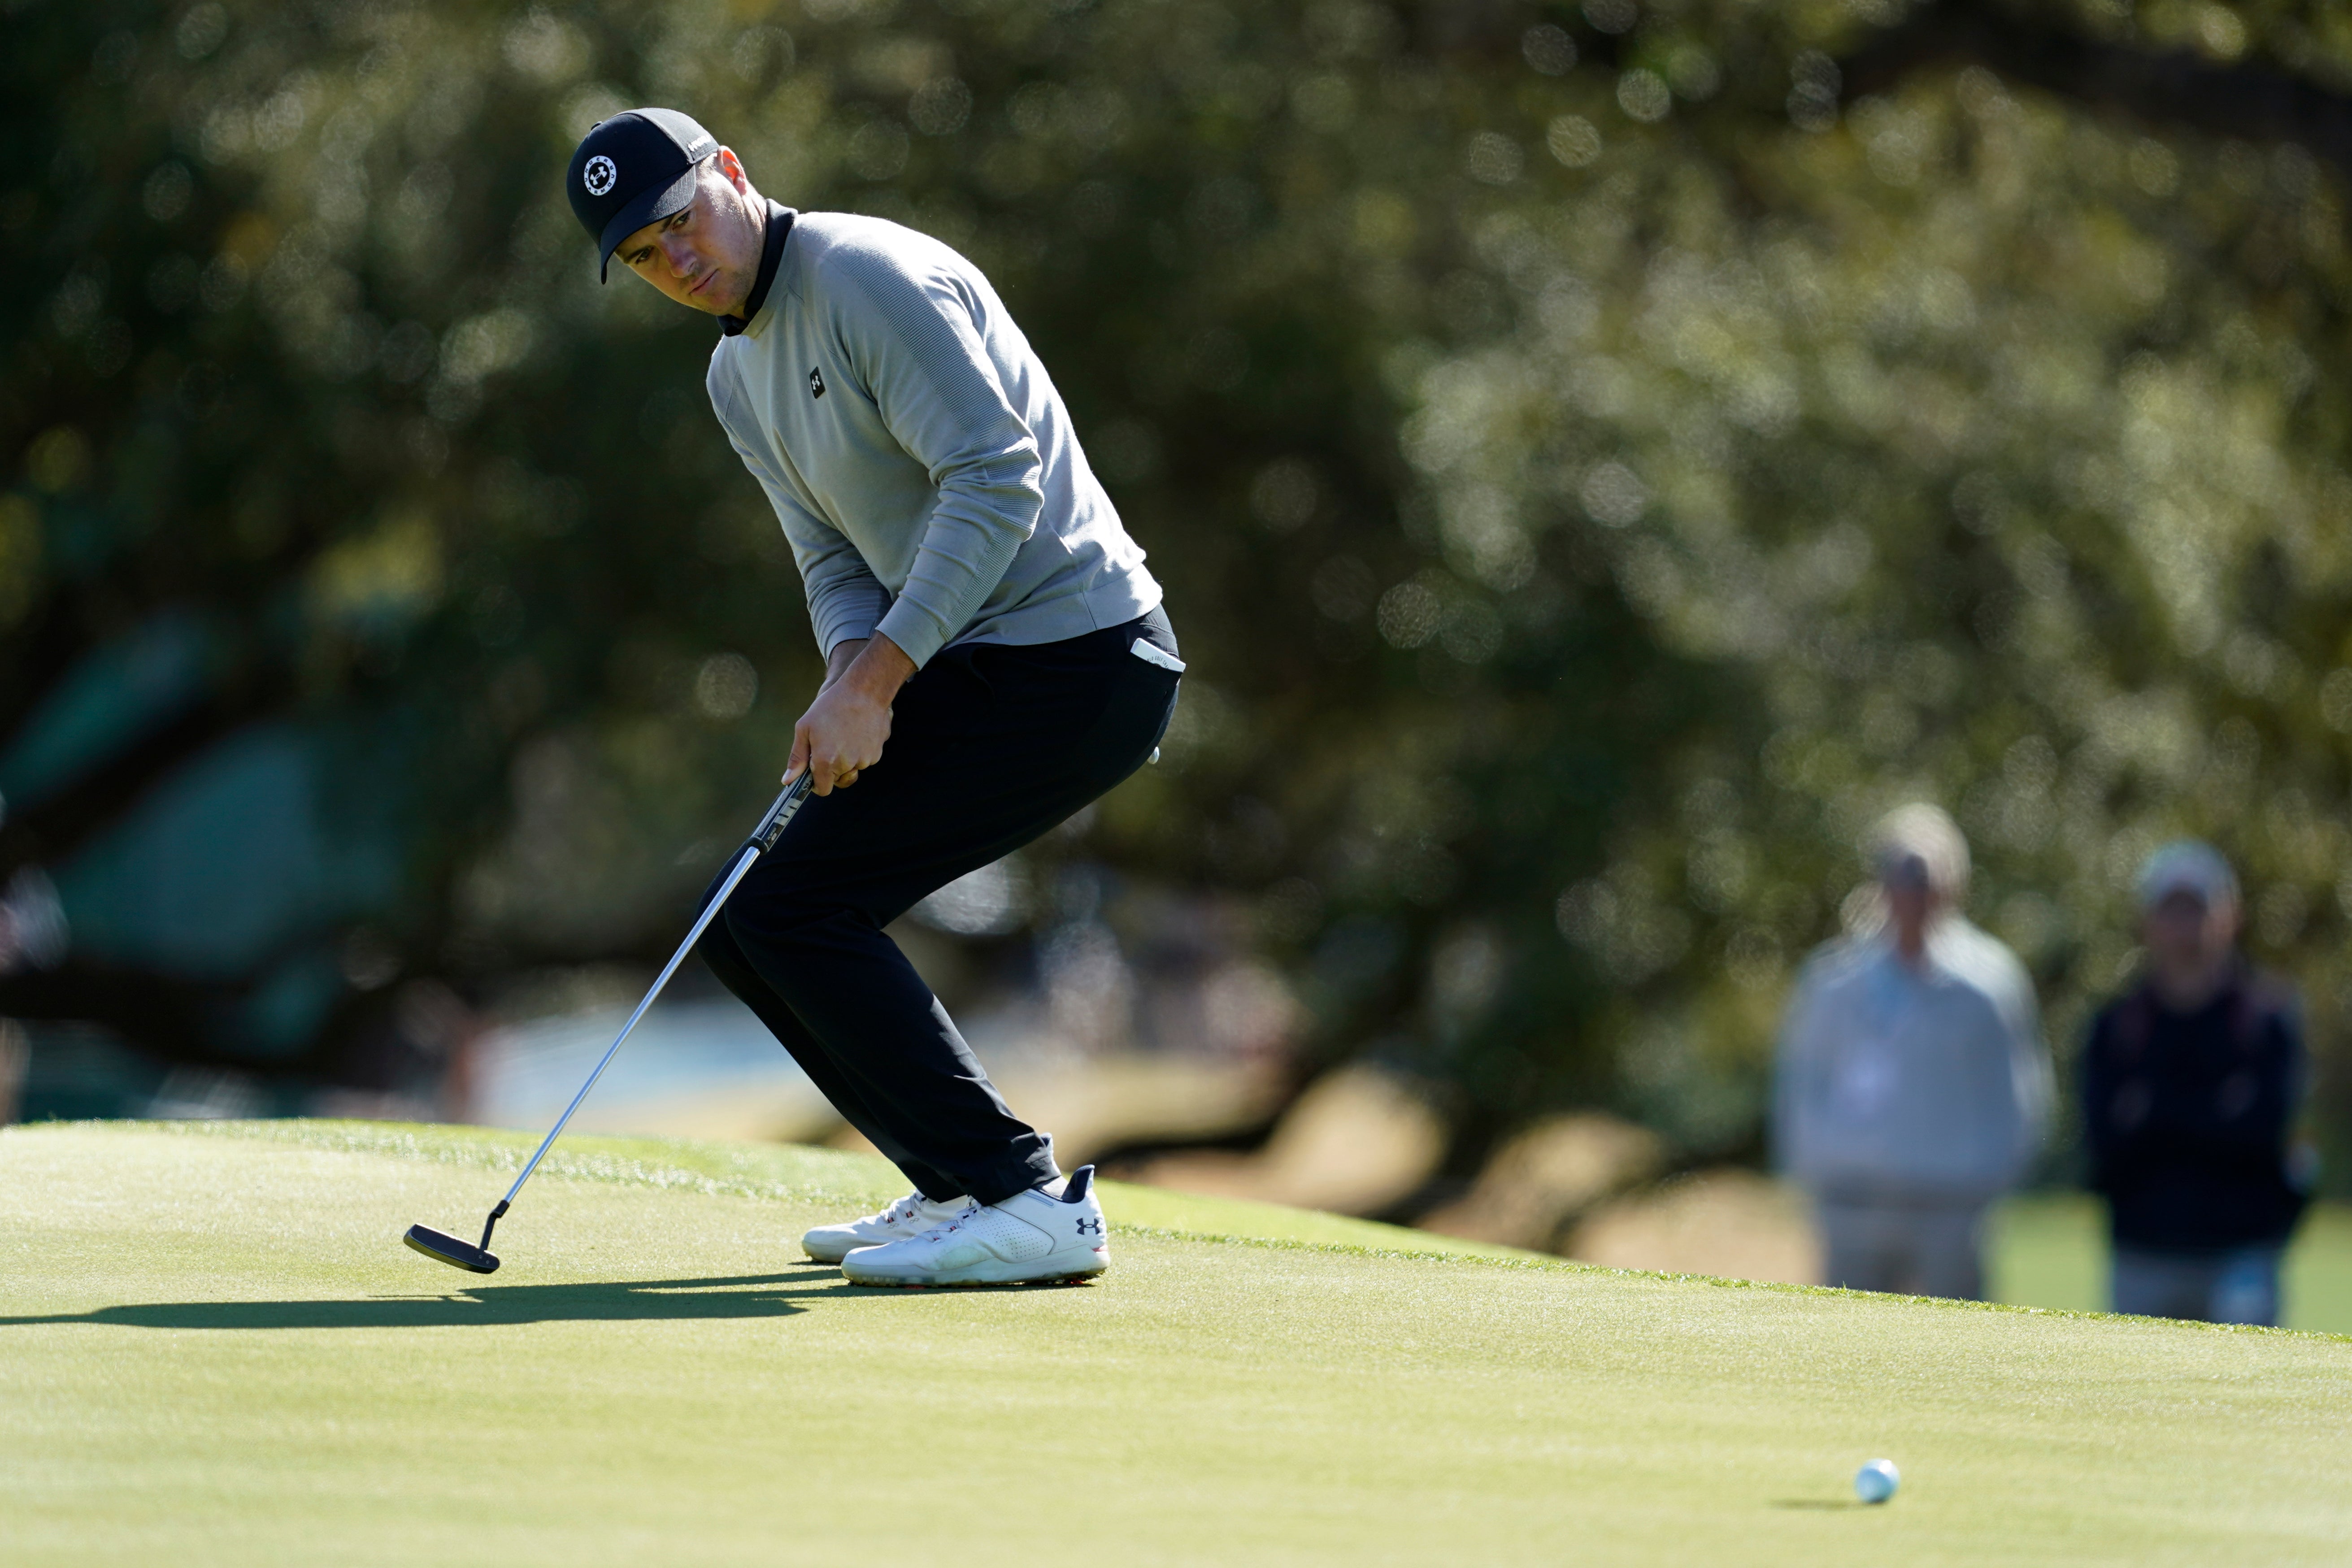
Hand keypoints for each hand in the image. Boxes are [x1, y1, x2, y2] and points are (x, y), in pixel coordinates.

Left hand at [788, 634, 914, 793]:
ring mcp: (864, 760)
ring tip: (845, 733)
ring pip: (853, 768)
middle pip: (838, 779)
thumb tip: (788, 780)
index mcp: (826, 761)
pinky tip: (857, 731)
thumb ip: (797, 757)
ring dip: (848, 758)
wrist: (865, 691)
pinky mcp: (877, 753)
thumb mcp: (805, 728)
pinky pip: (865, 759)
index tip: (816, 772)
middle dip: (833, 768)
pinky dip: (861, 750)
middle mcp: (846, 764)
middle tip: (830, 744)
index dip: (818, 783)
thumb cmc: (831, 706)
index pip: (823, 789)